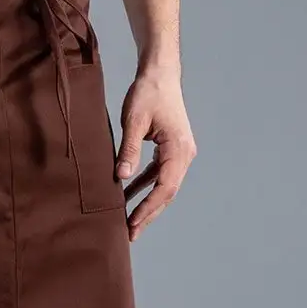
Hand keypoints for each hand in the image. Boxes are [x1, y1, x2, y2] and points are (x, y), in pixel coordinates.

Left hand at [114, 67, 196, 241]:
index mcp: (178, 149)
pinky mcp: (171, 149)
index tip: (132, 222)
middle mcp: (184, 154)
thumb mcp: (133, 120)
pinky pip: (159, 173)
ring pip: (164, 185)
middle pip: (167, 192)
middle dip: (149, 213)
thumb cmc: (148, 92)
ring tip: (128, 221)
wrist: (160, 73)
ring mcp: (180, 152)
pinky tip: (128, 195)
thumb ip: (128, 149)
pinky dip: (145, 185)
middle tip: (130, 234)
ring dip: (147, 202)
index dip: (149, 207)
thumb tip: (122, 176)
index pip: (165, 187)